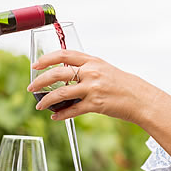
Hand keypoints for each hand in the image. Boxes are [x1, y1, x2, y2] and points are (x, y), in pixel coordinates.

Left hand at [27, 49, 146, 122]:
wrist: (140, 98)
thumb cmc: (122, 84)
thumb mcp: (104, 69)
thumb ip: (86, 69)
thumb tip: (66, 73)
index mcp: (92, 61)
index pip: (63, 54)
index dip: (46, 59)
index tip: (35, 65)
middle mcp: (91, 72)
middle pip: (57, 73)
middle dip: (40, 81)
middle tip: (31, 88)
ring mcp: (93, 88)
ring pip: (61, 93)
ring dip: (46, 101)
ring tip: (38, 106)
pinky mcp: (95, 104)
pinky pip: (72, 110)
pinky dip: (61, 114)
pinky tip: (55, 117)